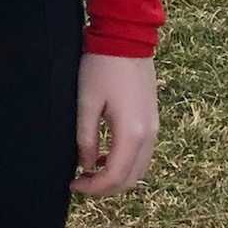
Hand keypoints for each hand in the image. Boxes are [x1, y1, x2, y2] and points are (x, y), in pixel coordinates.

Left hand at [72, 54, 157, 195]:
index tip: (73, 184)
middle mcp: (149, 135)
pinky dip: (125, 162)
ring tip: (89, 171)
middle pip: (131, 179)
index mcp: (132, 133)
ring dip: (116, 176)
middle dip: (105, 187)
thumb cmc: (102, 68)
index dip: (93, 188)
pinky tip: (104, 156)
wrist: (126, 40)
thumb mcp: (86, 103)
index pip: (115, 177)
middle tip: (80, 183)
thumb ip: (86, 138)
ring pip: (139, 168)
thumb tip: (85, 165)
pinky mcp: (153, 120)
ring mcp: (154, 128)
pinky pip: (142, 153)